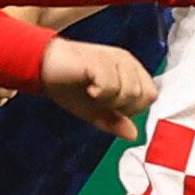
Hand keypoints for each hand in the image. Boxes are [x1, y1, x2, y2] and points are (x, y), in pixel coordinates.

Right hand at [35, 38, 157, 136]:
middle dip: (120, 105)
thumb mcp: (94, 111)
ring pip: (130, 91)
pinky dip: (99, 93)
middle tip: (99, 98)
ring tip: (92, 91)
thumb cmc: (68, 84)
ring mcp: (113, 59)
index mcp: (130, 69)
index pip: (150, 95)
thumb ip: (115, 121)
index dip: (132, 108)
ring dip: (108, 99)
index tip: (110, 105)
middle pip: (142, 95)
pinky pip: (112, 85)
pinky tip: (88, 87)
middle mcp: (126, 61)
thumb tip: (133, 135)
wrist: (43, 66)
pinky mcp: (100, 59)